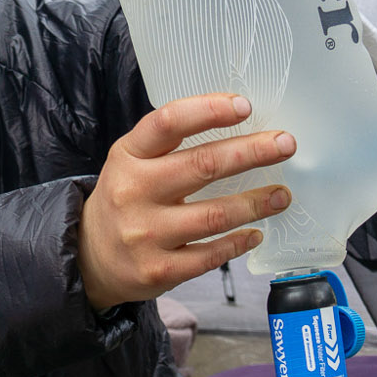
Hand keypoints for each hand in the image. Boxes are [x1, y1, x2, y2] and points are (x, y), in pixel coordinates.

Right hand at [81, 93, 293, 309]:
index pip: (168, 122)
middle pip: (202, 166)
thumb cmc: (126, 198)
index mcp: (128, 156)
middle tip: (285, 144)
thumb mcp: (132, 160)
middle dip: (251, 152)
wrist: (90, 258)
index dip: (209, 110)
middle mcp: (134, 192)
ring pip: (214, 215)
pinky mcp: (159, 270)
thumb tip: (236, 118)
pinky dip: (238, 242)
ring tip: (281, 195)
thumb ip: (171, 142)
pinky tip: (256, 233)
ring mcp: (146, 234)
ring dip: (256, 203)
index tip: (245, 106)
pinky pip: (210, 255)